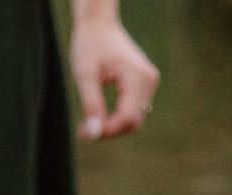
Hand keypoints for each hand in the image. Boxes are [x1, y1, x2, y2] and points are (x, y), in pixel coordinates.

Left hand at [69, 2, 159, 139]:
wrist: (99, 24)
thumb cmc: (90, 44)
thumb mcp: (85, 74)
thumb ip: (91, 104)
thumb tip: (95, 133)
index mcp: (137, 77)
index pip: (129, 117)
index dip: (108, 130)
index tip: (83, 133)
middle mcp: (148, 80)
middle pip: (133, 122)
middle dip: (109, 130)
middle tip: (83, 131)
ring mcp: (149, 82)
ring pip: (134, 118)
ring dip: (112, 126)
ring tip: (88, 123)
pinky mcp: (144, 84)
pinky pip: (133, 109)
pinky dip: (117, 117)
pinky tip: (99, 115)